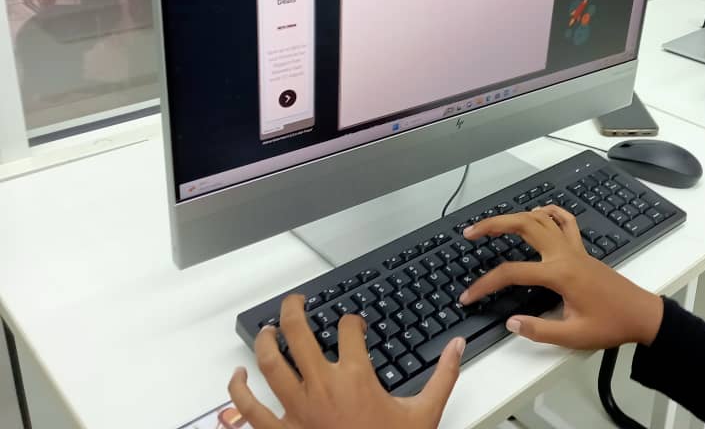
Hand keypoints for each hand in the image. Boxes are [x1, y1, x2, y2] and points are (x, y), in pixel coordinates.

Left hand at [228, 295, 464, 428]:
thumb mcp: (425, 414)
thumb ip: (444, 376)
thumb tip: (457, 347)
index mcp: (355, 377)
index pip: (348, 329)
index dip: (352, 320)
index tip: (354, 323)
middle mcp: (321, 387)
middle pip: (298, 333)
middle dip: (295, 310)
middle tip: (296, 301)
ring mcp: (295, 409)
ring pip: (269, 363)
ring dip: (265, 340)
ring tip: (269, 329)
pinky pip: (249, 409)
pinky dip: (238, 391)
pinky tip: (236, 377)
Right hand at [460, 206, 663, 348]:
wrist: (641, 315)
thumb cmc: (611, 325)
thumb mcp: (573, 336)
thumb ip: (539, 330)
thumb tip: (511, 322)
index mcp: (559, 274)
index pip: (511, 272)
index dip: (485, 284)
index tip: (468, 295)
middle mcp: (564, 254)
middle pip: (523, 225)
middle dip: (493, 225)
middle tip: (470, 232)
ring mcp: (574, 248)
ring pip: (541, 219)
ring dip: (515, 216)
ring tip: (493, 223)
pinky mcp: (582, 250)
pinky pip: (564, 221)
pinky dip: (549, 212)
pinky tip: (537, 213)